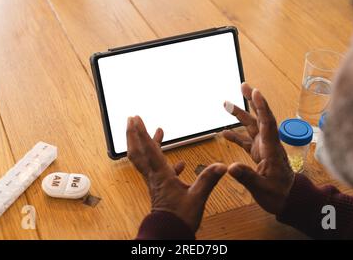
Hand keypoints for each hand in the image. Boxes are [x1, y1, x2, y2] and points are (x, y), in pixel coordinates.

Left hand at [126, 116, 226, 231]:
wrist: (169, 234)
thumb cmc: (179, 218)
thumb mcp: (197, 198)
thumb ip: (208, 180)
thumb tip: (221, 166)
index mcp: (161, 175)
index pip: (149, 149)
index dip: (142, 133)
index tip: (136, 118)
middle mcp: (155, 175)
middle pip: (138, 152)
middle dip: (134, 135)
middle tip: (131, 119)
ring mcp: (156, 181)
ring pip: (146, 159)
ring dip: (147, 144)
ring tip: (156, 132)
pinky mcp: (160, 188)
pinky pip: (158, 170)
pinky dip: (165, 162)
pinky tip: (179, 163)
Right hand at [222, 83, 294, 214]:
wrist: (289, 201)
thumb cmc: (279, 195)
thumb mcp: (262, 189)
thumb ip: (246, 177)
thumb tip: (230, 167)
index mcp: (271, 150)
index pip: (267, 124)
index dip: (262, 107)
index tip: (255, 92)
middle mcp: (268, 145)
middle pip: (260, 118)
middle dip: (253, 101)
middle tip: (244, 86)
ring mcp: (264, 148)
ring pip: (252, 127)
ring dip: (241, 115)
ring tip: (227, 104)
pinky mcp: (259, 154)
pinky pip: (246, 141)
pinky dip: (236, 135)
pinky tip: (225, 131)